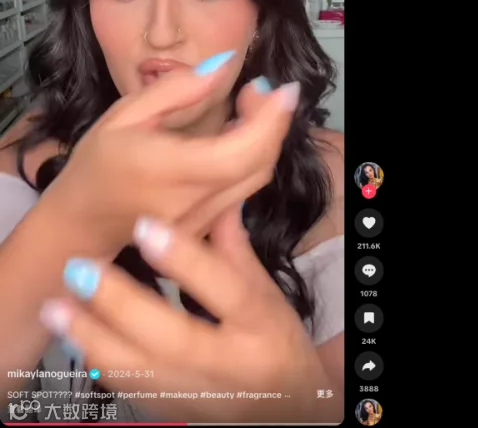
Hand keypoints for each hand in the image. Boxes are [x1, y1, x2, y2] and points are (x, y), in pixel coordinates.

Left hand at [38, 208, 339, 422]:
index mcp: (262, 326)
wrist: (289, 411)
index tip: (146, 226)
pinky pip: (127, 388)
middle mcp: (231, 363)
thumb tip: (217, 202)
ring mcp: (198, 394)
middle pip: (172, 336)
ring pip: (138, 371)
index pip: (227, 290)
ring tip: (57, 305)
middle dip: (119, 303)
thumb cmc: (279, 347)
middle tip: (81, 269)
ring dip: (91, 337)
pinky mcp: (172, 411)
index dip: (185, 259)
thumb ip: (237, 255)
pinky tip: (73, 334)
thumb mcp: (271, 300)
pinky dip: (96, 360)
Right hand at [41, 51, 298, 255]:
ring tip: (253, 104)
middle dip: (272, 123)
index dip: (268, 121)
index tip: (280, 89)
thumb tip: (222, 66)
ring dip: (265, 138)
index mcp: (166, 172)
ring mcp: (201, 222)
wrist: (80, 222)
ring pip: (255, 178)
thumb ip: (176, 90)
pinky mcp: (207, 229)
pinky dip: (251, 157)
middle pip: (255, 165)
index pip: (237, 153)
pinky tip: (241, 132)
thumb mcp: (125, 114)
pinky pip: (242, 189)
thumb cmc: (96, 163)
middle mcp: (190, 204)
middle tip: (261, 89)